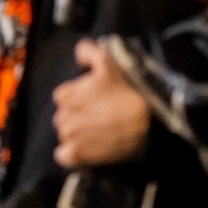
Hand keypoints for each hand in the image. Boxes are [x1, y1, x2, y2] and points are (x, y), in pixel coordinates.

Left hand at [54, 39, 149, 167]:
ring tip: (97, 133)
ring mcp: (69, 136)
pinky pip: (63, 155)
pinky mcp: (76, 155)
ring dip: (76, 134)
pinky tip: (88, 149)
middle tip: (98, 118)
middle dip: (77, 117)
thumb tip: (77, 54)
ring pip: (64, 135)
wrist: (145, 124)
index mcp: (66, 95)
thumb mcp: (108, 65)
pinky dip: (71, 154)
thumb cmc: (126, 93)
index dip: (77, 100)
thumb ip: (88, 52)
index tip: (93, 103)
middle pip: (63, 117)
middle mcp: (63, 115)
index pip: (62, 98)